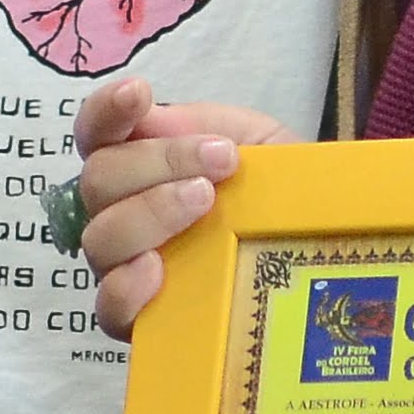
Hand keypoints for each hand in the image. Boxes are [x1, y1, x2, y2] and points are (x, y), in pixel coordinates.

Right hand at [75, 77, 297, 338]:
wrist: (317, 251)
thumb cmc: (280, 194)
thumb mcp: (261, 142)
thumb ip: (212, 124)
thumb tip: (157, 122)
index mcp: (140, 164)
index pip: (96, 133)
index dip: (105, 111)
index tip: (139, 93)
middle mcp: (119, 213)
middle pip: (97, 181)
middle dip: (157, 161)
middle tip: (220, 159)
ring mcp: (122, 268)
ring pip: (100, 238)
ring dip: (151, 211)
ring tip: (204, 202)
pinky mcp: (137, 320)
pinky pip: (108, 306)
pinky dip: (127, 285)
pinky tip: (159, 270)